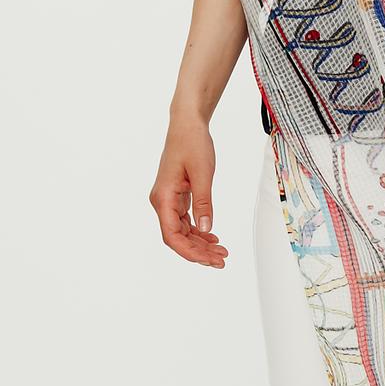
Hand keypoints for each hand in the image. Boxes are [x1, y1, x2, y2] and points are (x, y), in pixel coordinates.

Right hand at [150, 117, 228, 267]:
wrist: (187, 125)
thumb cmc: (192, 143)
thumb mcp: (202, 173)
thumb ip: (203, 202)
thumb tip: (206, 229)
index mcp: (163, 198)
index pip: (172, 236)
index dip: (190, 252)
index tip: (209, 260)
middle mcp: (162, 202)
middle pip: (177, 237)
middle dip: (198, 252)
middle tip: (222, 260)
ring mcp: (168, 200)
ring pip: (182, 231)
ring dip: (200, 244)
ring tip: (221, 252)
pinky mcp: (176, 196)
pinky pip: (185, 221)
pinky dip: (198, 231)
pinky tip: (212, 238)